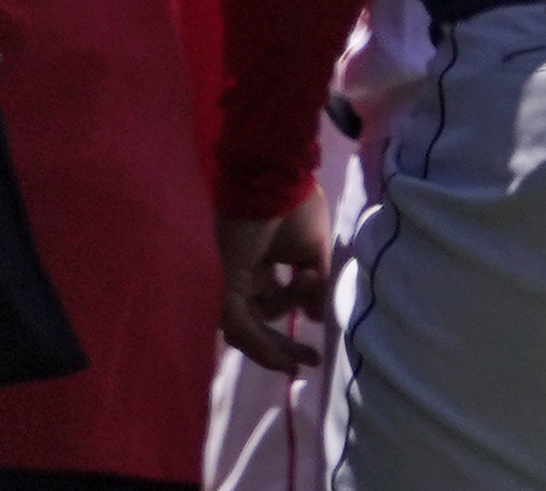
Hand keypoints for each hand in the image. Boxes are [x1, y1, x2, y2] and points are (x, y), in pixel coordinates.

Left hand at [217, 188, 331, 372]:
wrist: (278, 181)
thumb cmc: (296, 208)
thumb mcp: (314, 254)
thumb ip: (315, 286)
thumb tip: (317, 318)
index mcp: (263, 264)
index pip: (275, 301)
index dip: (297, 319)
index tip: (318, 340)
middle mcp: (245, 275)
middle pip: (259, 321)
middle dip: (283, 344)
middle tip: (309, 362)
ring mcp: (233, 280)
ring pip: (248, 327)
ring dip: (272, 347)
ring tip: (297, 363)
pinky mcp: (227, 283)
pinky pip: (238, 323)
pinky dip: (257, 342)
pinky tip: (279, 358)